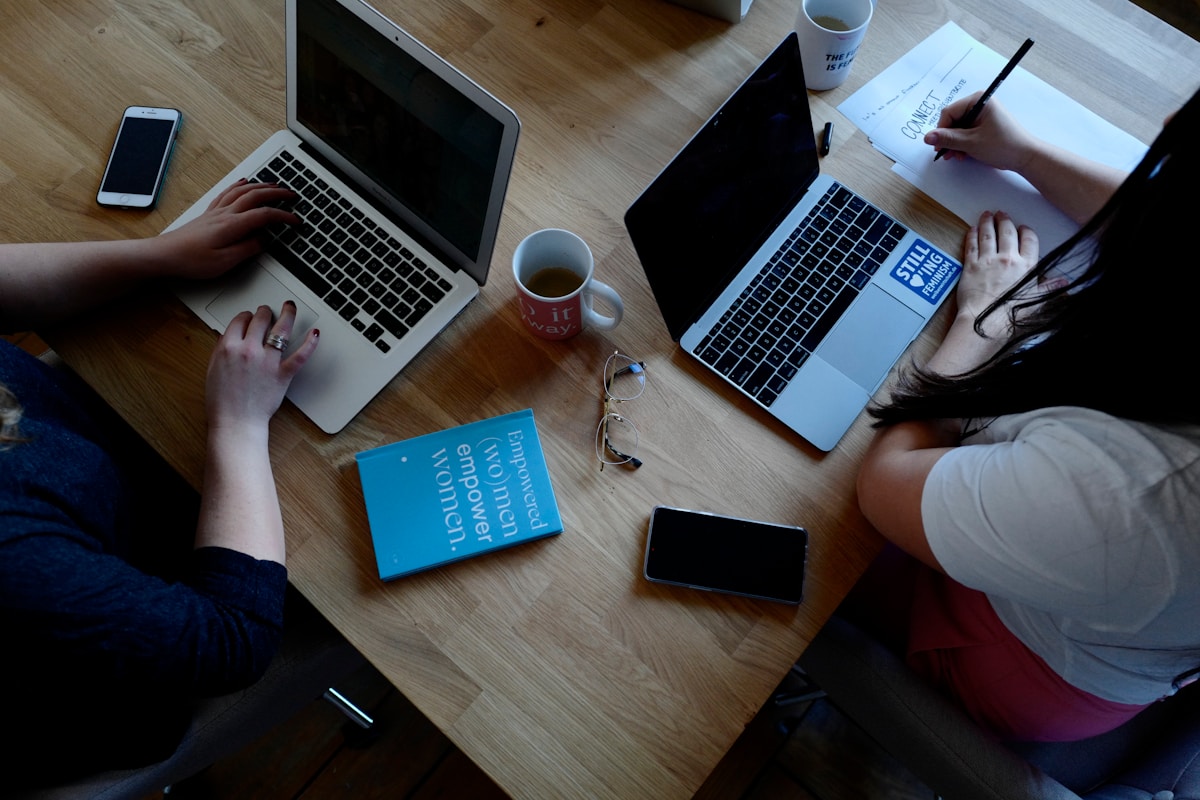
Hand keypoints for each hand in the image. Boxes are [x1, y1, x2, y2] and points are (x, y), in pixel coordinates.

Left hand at [154, 180, 298, 279]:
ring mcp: (216, 211)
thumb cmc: (191, 260)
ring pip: (243, 191)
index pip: (264, 215)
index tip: (296, 221)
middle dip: (277, 193)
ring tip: (275, 185)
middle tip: (292, 194)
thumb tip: (263, 240)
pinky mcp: (209, 213)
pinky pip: (228, 192)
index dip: (283, 216)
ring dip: (261, 185)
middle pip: (256, 195)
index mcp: (232, 225)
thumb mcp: (224, 262)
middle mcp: (225, 214)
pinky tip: (244, 182)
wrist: (165, 254)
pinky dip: (240, 185)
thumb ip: (247, 249)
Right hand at [205, 301, 318, 433]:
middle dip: (265, 312)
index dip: (246, 315)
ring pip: (281, 329)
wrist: (236, 421)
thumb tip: (227, 335)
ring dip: (288, 314)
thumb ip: (221, 349)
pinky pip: (300, 355)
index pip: (240, 320)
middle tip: (268, 311)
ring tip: (290, 307)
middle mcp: (248, 350)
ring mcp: (267, 361)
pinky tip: (315, 333)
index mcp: (228, 347)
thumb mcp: (213, 369)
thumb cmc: (222, 400)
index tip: (249, 316)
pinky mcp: (283, 374)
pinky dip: (310, 343)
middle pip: (261, 319)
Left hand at [923, 211, 1059, 376]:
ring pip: (988, 234)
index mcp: (1026, 266)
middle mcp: (1008, 259)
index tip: (1023, 228)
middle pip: (1007, 232)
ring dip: (988, 222)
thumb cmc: (1010, 315)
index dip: (1026, 231)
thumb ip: (1049, 288)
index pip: (1029, 240)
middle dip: (1005, 220)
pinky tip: (973, 229)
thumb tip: (1064, 282)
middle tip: (1002, 214)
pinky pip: (971, 245)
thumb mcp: (1037, 301)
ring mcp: (988, 260)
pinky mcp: (971, 266)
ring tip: (987, 214)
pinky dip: (972, 234)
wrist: (986, 322)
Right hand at [924, 95, 1037, 171]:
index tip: (939, 146)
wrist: (1025, 157)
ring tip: (957, 157)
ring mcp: (982, 116)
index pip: (949, 112)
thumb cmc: (1003, 145)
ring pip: (957, 129)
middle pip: (952, 121)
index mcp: (979, 101)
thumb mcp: (971, 142)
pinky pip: (966, 133)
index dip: (941, 130)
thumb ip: (948, 139)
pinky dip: (962, 145)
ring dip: (954, 144)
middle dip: (948, 139)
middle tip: (947, 154)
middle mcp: (979, 105)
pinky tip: (963, 155)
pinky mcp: (984, 126)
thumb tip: (927, 137)